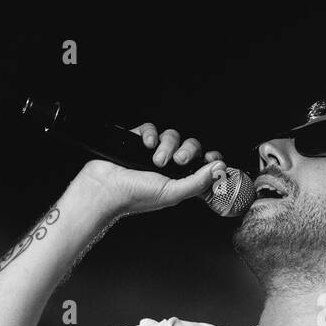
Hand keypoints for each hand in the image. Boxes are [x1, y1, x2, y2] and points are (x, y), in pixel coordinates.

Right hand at [79, 121, 226, 216]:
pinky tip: (147, 144)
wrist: (104, 188)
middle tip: (178, 161)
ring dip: (167, 145)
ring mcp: (153, 153)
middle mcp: (169, 166)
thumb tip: (220, 168)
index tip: (212, 158)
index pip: (203, 165)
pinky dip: (151, 134)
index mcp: (180, 180)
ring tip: (156, 159)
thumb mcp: (173, 192)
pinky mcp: (137, 141)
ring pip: (172, 136)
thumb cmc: (135, 196)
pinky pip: (151, 129)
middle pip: (190, 146)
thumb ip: (198, 181)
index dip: (210, 160)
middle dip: (187, 150)